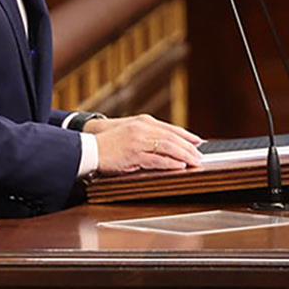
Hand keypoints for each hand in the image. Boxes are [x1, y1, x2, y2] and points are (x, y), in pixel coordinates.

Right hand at [85, 114, 203, 175]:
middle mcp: (142, 128)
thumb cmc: (109, 143)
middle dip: (189, 147)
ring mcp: (138, 140)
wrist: (88, 147)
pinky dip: (170, 162)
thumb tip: (167, 144)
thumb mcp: (130, 133)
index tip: (198, 142)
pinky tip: (180, 166)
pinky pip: (156, 159)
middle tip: (200, 155)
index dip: (186, 135)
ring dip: (184, 155)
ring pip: (168, 147)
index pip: (171, 128)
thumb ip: (147, 135)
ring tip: (195, 162)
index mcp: (143, 122)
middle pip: (173, 137)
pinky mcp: (133, 154)